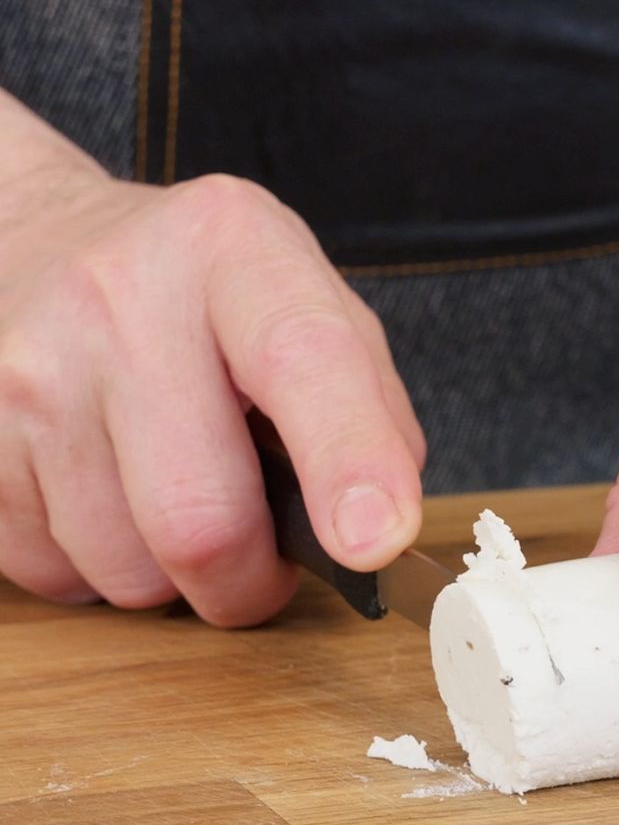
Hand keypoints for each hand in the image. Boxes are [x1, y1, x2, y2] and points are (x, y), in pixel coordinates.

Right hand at [0, 170, 424, 624]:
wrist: (30, 243)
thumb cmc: (200, 295)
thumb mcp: (304, 301)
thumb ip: (367, 404)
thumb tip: (377, 530)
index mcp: (234, 250)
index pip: (304, 361)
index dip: (348, 460)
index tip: (373, 542)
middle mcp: (120, 300)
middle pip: (201, 518)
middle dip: (252, 581)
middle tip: (266, 562)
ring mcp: (28, 371)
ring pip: (126, 569)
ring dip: (173, 575)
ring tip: (176, 496)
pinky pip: (53, 575)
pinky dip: (100, 566)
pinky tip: (108, 493)